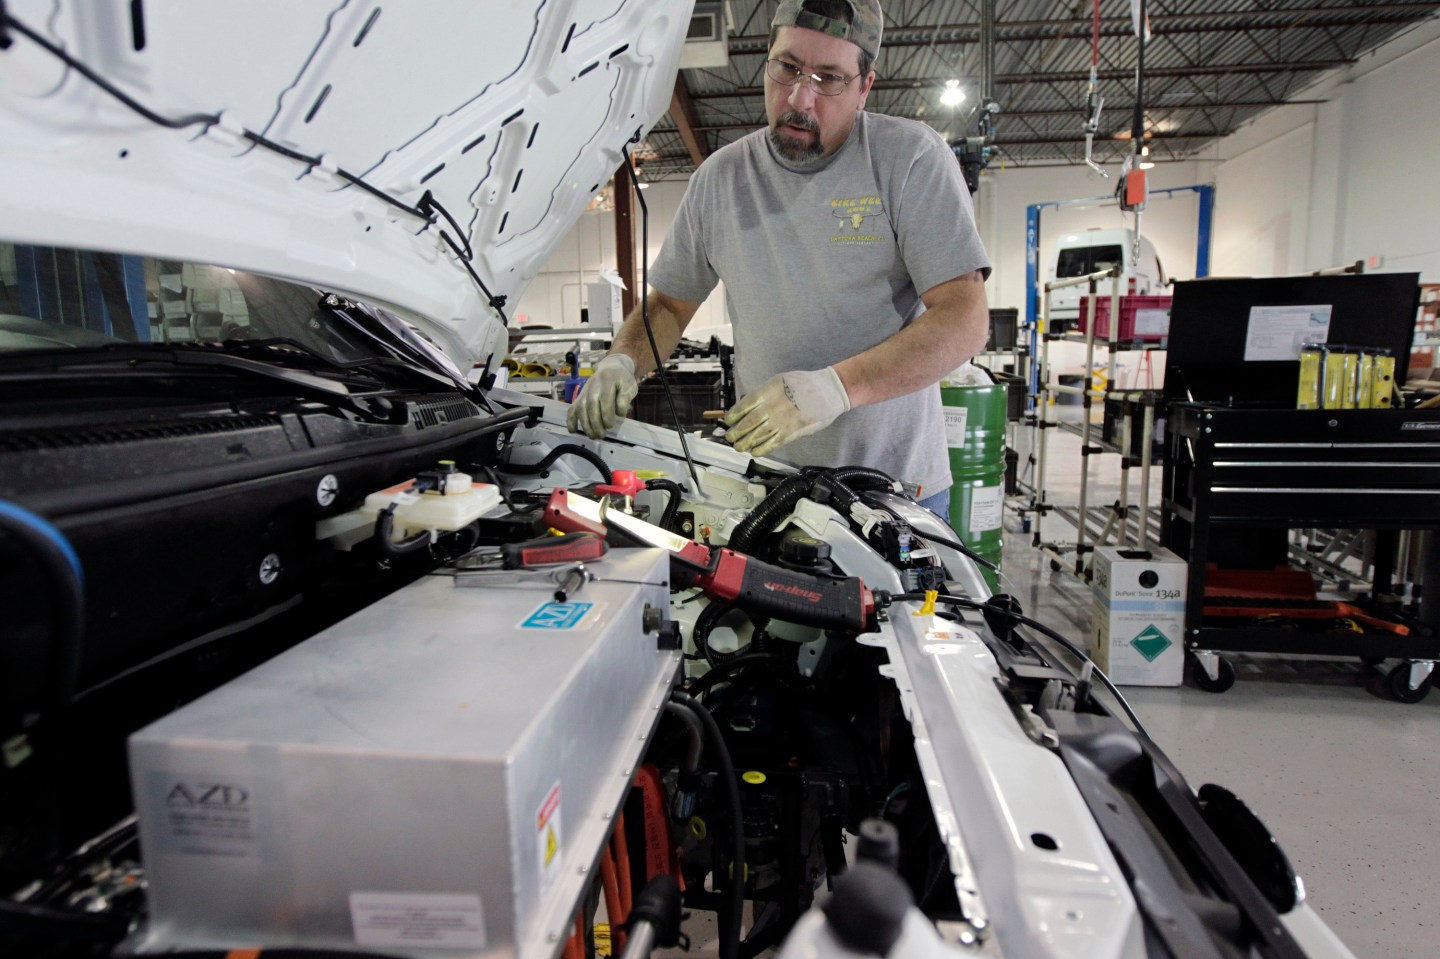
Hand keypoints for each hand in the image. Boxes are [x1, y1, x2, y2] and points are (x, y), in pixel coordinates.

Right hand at [567, 353, 638, 437]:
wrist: (610, 369)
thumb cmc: (621, 380)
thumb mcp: (629, 385)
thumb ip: (625, 398)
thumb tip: (619, 412)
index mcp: (606, 382)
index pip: (605, 401)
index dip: (607, 415)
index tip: (611, 426)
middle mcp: (592, 387)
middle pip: (591, 407)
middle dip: (595, 424)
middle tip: (602, 436)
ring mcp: (584, 393)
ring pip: (580, 409)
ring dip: (585, 425)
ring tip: (593, 436)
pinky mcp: (579, 398)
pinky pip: (571, 409)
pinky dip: (570, 420)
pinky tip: (573, 431)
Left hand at [724, 367, 849, 456]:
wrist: (828, 390)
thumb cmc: (805, 384)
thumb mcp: (780, 381)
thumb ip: (765, 394)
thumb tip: (749, 406)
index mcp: (768, 390)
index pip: (744, 405)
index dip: (733, 415)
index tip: (728, 420)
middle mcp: (773, 406)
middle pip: (748, 422)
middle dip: (736, 432)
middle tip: (730, 437)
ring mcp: (782, 420)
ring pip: (758, 435)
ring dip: (746, 442)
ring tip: (738, 446)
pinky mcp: (791, 431)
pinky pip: (772, 443)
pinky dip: (762, 449)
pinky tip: (755, 452)